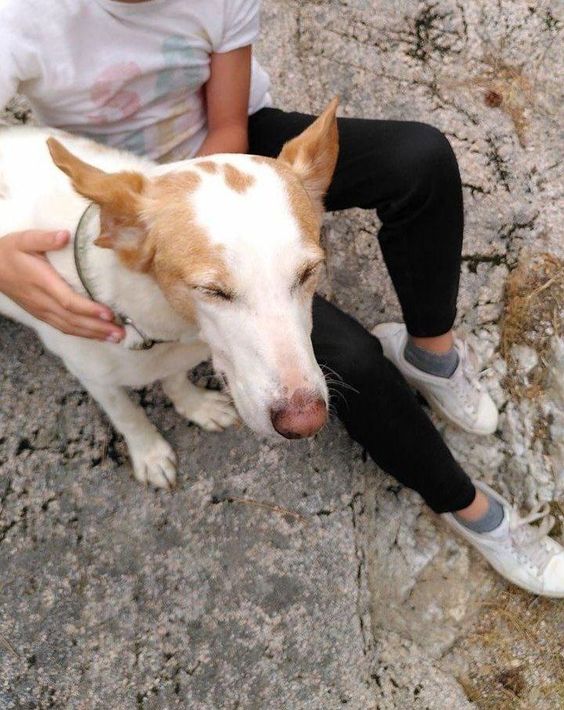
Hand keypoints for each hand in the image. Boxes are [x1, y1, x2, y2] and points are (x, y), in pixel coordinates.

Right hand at [0, 230, 124, 340]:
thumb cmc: (10, 251)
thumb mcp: (24, 239)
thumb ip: (45, 238)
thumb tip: (65, 235)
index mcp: (42, 282)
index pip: (68, 301)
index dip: (89, 309)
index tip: (109, 313)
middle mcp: (43, 301)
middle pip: (73, 320)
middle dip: (98, 328)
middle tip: (121, 333)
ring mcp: (42, 311)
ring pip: (70, 327)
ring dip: (94, 334)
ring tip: (116, 338)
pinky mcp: (42, 314)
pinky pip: (64, 328)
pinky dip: (82, 334)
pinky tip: (98, 336)